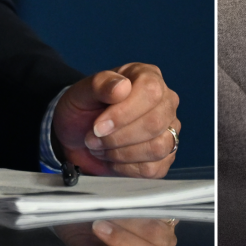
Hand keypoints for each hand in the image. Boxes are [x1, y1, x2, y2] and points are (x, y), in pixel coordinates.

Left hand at [52, 63, 179, 177]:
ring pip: (157, 148)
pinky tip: (112, 159)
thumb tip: (122, 87)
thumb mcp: (82, 92)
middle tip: (93, 139)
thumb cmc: (83, 108)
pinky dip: (126, 168)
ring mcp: (168, 130)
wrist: (77, 134)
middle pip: (155, 123)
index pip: (150, 92)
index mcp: (148, 76)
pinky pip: (153, 168)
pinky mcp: (164, 156)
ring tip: (101, 148)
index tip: (98, 126)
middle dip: (118, 137)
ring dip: (121, 153)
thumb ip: (100, 84)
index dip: (124, 113)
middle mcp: (165, 101)